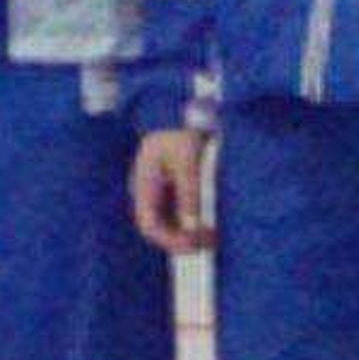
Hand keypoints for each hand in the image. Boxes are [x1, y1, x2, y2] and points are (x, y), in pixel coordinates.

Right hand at [131, 129, 215, 253]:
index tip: (194, 245)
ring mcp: (158, 193)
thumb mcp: (188, 162)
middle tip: (210, 243)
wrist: (182, 114)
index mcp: (144, 185)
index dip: (169, 241)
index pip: (149, 225)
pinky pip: (178, 216)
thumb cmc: (183, 134)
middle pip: (159, 229)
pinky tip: (210, 225)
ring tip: (214, 237)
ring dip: (189, 234)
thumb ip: (189, 193)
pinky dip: (192, 224)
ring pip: (170, 224)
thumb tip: (191, 226)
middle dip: (182, 240)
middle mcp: (148, 193)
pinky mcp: (171, 191)